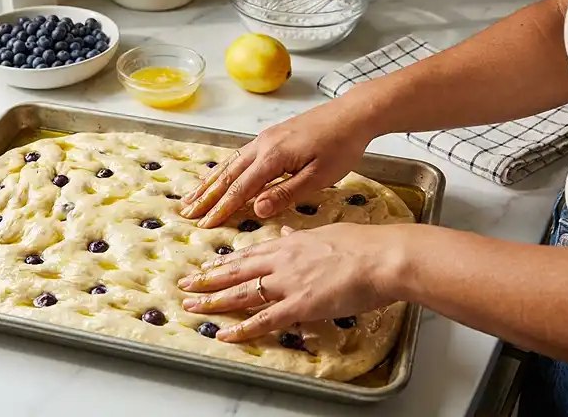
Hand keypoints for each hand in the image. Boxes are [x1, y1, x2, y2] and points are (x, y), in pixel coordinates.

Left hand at [177, 224, 406, 341]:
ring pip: (241, 294)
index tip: (208, 267)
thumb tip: (290, 236)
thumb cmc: (364, 245)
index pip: (249, 254)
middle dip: (207, 280)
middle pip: (236, 272)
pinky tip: (224, 334)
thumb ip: (304, 239)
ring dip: (214, 301)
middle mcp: (282, 262)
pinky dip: (242, 329)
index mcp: (290, 244)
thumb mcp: (327, 233)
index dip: (225, 263)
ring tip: (191, 307)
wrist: (382, 257)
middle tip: (185, 286)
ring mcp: (288, 283)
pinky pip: (264, 320)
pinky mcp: (299, 305)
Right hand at [180, 97, 376, 227]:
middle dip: (206, 196)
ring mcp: (264, 138)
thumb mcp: (319, 176)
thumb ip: (286, 193)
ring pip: (230, 163)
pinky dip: (223, 168)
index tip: (204, 224)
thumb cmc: (341, 146)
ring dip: (210, 182)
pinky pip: (239, 155)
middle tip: (187, 213)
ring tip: (192, 196)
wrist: (353, 114)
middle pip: (228, 175)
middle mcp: (262, 145)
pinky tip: (218, 175)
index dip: (221, 209)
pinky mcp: (270, 135)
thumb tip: (256, 209)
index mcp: (273, 158)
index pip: (240, 189)